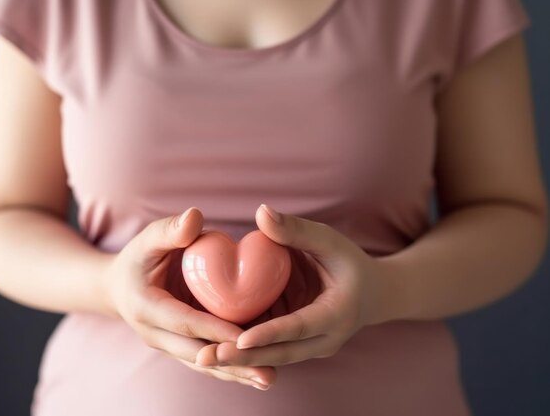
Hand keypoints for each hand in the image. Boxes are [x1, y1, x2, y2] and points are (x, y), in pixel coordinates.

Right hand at [101, 207, 275, 389]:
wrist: (117, 286)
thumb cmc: (137, 257)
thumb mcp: (148, 238)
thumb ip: (171, 230)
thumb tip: (195, 217)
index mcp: (146, 308)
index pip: (185, 322)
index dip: (214, 330)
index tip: (244, 337)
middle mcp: (156, 335)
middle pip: (197, 354)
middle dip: (232, 363)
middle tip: (266, 372)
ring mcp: (168, 346)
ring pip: (204, 364)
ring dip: (236, 373)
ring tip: (269, 378)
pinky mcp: (181, 349)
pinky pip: (207, 361)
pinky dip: (231, 368)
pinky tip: (259, 373)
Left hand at [196, 204, 382, 368]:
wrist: (373, 293)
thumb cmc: (350, 262)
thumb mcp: (330, 242)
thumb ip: (297, 230)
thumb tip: (261, 213)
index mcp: (337, 315)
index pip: (298, 327)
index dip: (269, 334)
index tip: (238, 340)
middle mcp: (325, 340)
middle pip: (281, 354)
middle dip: (243, 358)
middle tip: (206, 358)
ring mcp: (311, 348)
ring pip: (272, 359)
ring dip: (238, 361)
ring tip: (202, 360)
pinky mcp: (298, 346)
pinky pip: (270, 352)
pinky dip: (244, 354)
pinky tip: (214, 350)